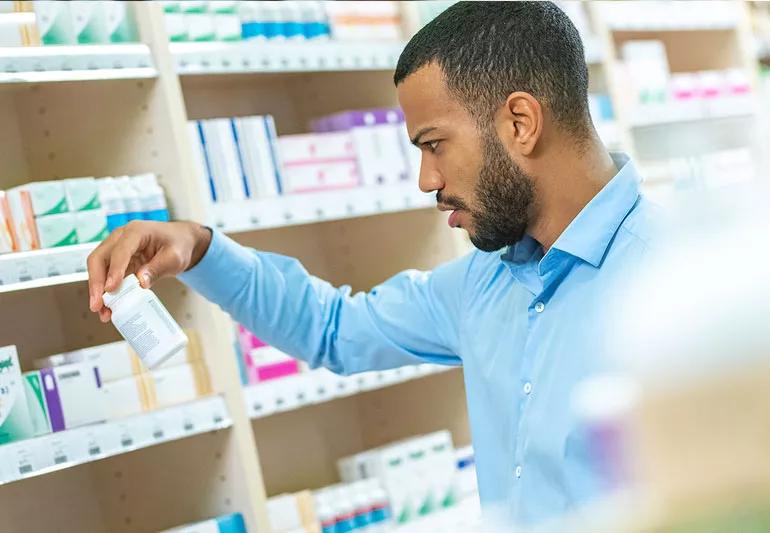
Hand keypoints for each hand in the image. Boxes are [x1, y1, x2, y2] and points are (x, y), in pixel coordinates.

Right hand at [87, 220, 211, 322]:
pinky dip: (104, 291)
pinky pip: (105, 276)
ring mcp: (116, 249)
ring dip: (97, 290)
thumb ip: (158, 268)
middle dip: (96, 282)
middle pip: (99, 258)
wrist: (180, 241)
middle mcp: (120, 237)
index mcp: (136, 231)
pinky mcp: (116, 261)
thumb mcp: (175, 257)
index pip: (120, 251)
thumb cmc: (178, 244)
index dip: (114, 270)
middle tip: (97, 304)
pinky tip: (107, 307)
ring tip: (103, 311)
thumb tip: (141, 282)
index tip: (111, 288)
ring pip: (98, 268)